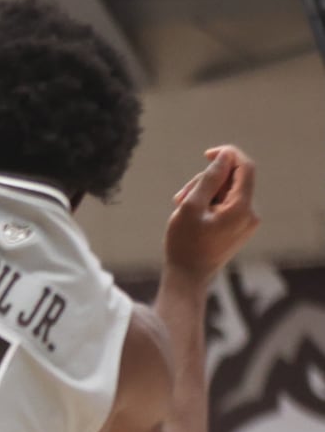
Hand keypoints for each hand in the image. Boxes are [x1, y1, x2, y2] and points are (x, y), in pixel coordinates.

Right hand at [164, 145, 258, 283]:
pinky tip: (191, 214)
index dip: (228, 155)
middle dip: (207, 180)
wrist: (188, 277)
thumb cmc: (185, 243)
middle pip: (233, 180)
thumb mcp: (191, 206)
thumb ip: (209, 179)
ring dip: (204, 193)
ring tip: (180, 207)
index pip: (245, 168)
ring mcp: (246, 222)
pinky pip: (227, 205)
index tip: (206, 155)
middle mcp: (251, 214)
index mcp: (242, 208)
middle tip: (180, 196)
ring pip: (227, 192)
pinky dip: (209, 203)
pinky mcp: (239, 228)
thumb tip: (224, 157)